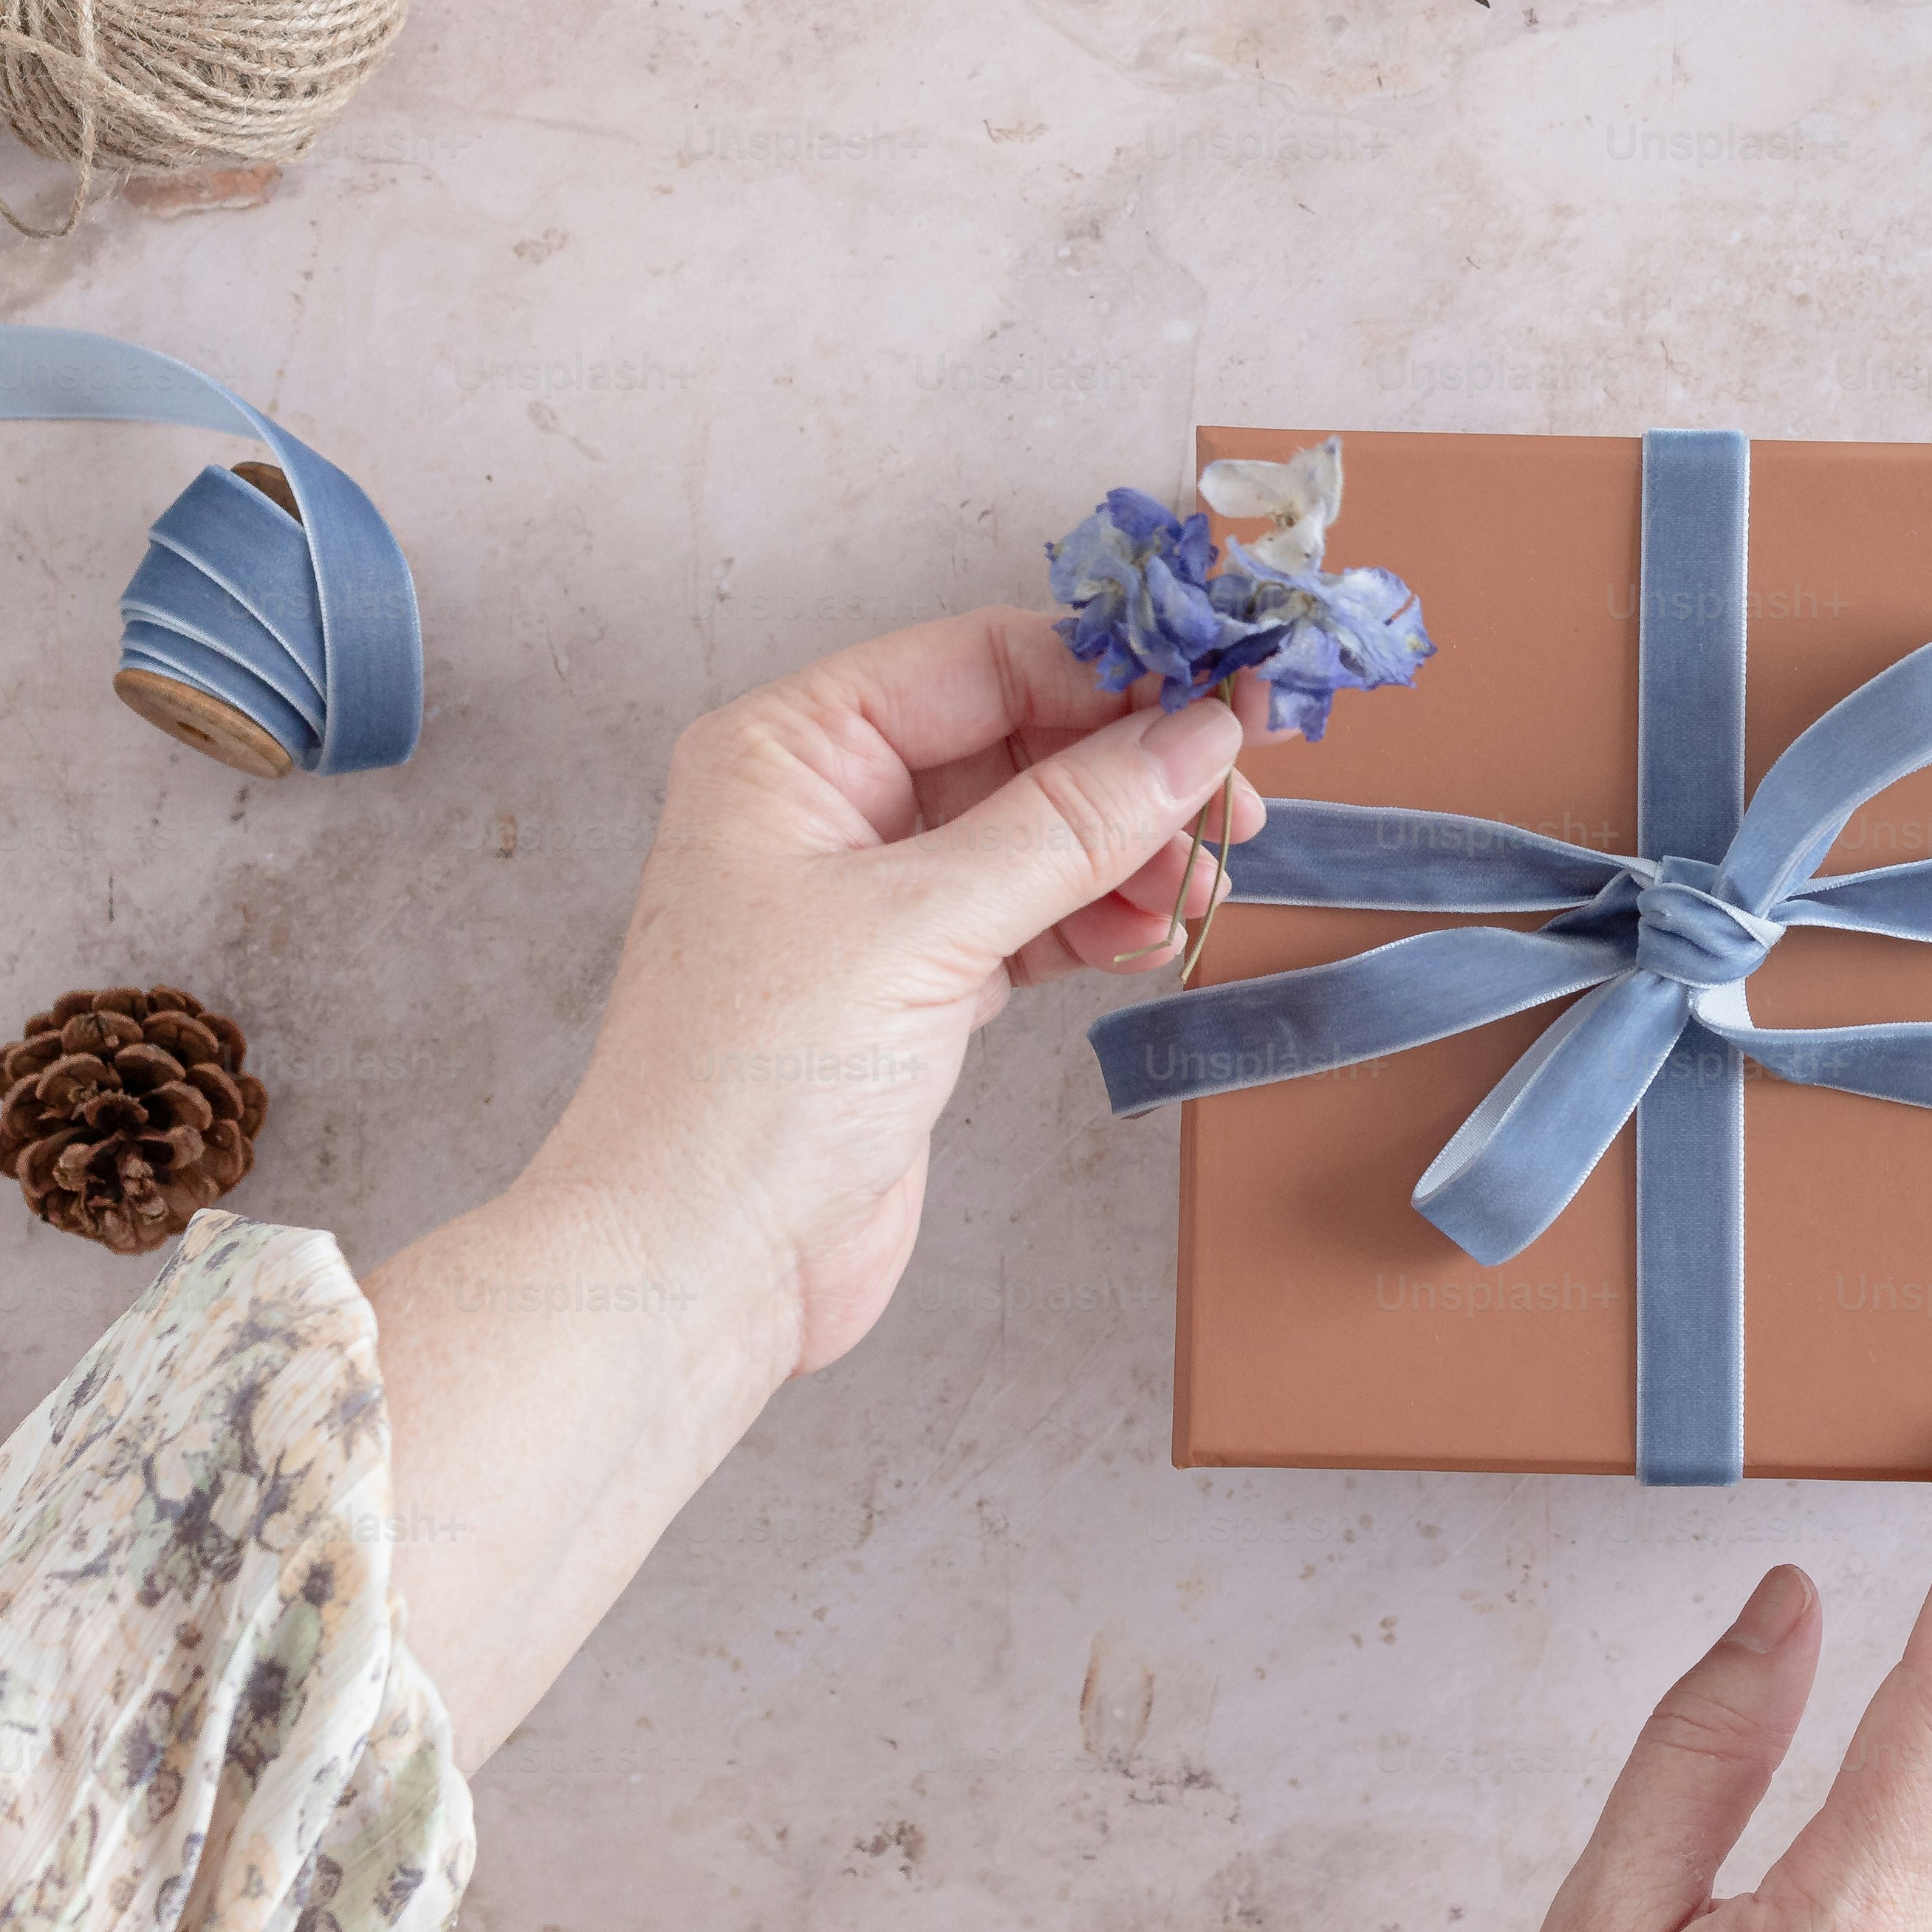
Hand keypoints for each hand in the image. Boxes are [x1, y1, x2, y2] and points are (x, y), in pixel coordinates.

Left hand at [534, 609, 1286, 1379]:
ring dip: (1127, 857)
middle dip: (1129, 775)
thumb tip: (1196, 736)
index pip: (977, 661)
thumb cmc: (751, 1083)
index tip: (1223, 701)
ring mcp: (871, 898)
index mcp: (788, 749)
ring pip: (1036, 833)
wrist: (696, 1270)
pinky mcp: (914, 983)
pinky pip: (1032, 915)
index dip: (1108, 676)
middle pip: (1018, 741)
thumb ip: (1069, 824)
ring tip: (1196, 897)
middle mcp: (824, 806)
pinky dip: (1097, 922)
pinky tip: (1150, 941)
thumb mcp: (922, 927)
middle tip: (1234, 811)